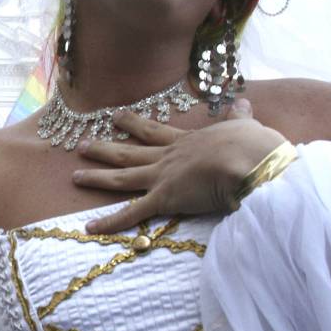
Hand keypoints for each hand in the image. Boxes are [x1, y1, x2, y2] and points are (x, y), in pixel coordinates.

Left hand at [71, 99, 284, 233]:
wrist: (253, 161)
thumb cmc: (255, 147)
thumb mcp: (246, 126)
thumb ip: (239, 116)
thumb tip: (242, 101)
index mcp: (188, 142)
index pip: (155, 132)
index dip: (134, 125)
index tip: (116, 117)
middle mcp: (169, 158)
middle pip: (130, 153)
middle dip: (105, 149)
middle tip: (82, 144)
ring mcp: (163, 177)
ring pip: (122, 177)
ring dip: (97, 177)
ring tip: (75, 176)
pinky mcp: (164, 198)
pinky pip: (131, 214)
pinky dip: (109, 223)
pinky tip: (88, 229)